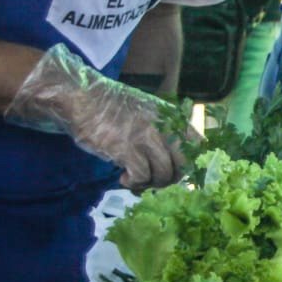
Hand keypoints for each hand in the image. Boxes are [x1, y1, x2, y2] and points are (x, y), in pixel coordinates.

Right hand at [5, 44, 190, 189]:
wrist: (82, 98)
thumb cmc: (114, 108)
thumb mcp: (149, 112)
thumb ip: (165, 130)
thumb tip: (177, 159)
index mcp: (172, 117)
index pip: (200, 146)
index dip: (192, 165)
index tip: (177, 173)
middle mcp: (164, 126)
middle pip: (185, 164)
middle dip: (171, 179)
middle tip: (154, 180)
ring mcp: (145, 137)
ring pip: (164, 173)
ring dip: (151, 183)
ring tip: (136, 179)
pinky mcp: (125, 148)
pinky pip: (142, 176)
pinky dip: (135, 183)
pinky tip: (124, 177)